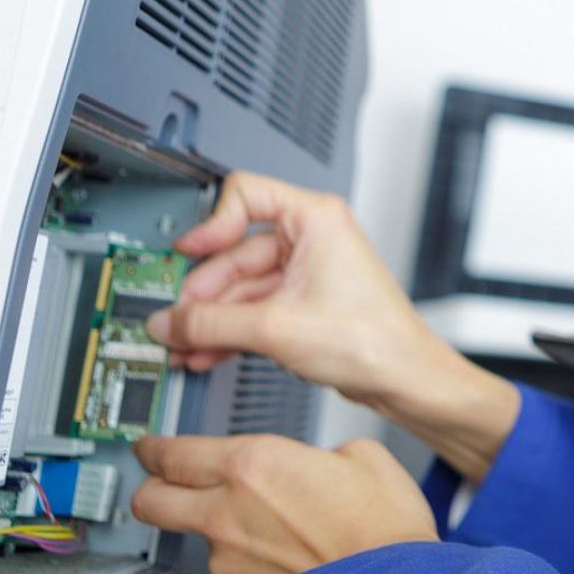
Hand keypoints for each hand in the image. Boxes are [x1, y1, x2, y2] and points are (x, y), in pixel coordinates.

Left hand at [131, 433, 437, 573]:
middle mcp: (227, 512)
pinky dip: (246, 563)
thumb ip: (319, 451)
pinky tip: (283, 559)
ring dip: (216, 529)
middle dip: (151, 488)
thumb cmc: (386, 531)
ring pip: (196, 538)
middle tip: (164, 481)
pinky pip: (227, 572)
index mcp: (253, 464)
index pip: (172, 452)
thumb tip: (317, 462)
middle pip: (150, 500)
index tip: (151, 447)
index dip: (154, 448)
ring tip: (265, 529)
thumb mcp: (364, 455)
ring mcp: (228, 560)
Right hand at [149, 171, 519, 481]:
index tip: (186, 251)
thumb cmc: (373, 341)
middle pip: (235, 252)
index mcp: (315, 218)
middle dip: (203, 292)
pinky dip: (230, 329)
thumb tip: (169, 321)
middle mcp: (312, 238)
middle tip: (174, 320)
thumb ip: (212, 322)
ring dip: (211, 318)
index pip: (245, 195)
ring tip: (183, 344)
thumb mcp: (275, 328)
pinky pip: (254, 308)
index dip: (210, 223)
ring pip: (241, 287)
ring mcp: (308, 272)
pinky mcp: (305, 303)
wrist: (404, 379)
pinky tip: (206, 352)